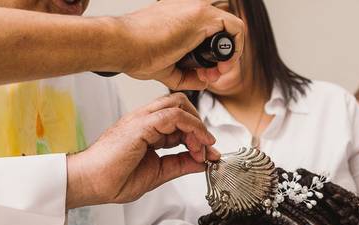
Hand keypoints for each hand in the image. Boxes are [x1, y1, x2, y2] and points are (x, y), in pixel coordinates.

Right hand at [66, 93, 219, 208]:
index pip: (179, 120)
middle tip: (206, 151)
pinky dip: (192, 128)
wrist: (91, 183)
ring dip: (198, 127)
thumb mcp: (159, 173)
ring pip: (179, 105)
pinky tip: (197, 145)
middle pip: (181, 105)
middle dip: (200, 126)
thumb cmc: (113, 179)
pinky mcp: (140, 125)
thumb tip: (203, 162)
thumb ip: (181, 164)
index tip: (209, 156)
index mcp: (146, 130)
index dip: (198, 136)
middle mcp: (144, 120)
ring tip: (202, 150)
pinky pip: (173, 115)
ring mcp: (141, 120)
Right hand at [118, 0, 244, 89]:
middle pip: (222, 30)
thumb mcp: (168, 68)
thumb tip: (204, 82)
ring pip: (230, 28)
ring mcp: (197, 8)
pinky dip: (235, 49)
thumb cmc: (135, 53)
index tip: (207, 73)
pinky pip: (235, 28)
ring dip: (231, 54)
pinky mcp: (202, 14)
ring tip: (218, 72)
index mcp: (180, 18)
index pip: (209, 32)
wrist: (123, 46)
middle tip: (213, 74)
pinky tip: (223, 65)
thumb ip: (187, 75)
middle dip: (224, 56)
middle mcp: (190, 9)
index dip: (215, 55)